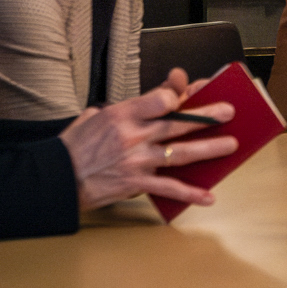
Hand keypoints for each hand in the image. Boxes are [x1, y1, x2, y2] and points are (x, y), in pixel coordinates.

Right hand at [60, 69, 237, 210]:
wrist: (56, 177)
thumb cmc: (77, 145)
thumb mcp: (98, 116)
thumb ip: (131, 107)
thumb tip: (161, 95)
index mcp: (122, 115)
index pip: (158, 100)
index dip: (177, 95)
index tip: (192, 91)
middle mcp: (132, 137)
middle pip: (177, 124)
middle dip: (207, 116)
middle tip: (228, 111)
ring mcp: (136, 162)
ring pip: (180, 153)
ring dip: (209, 149)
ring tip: (231, 145)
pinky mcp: (135, 184)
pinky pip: (168, 188)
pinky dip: (190, 193)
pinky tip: (209, 196)